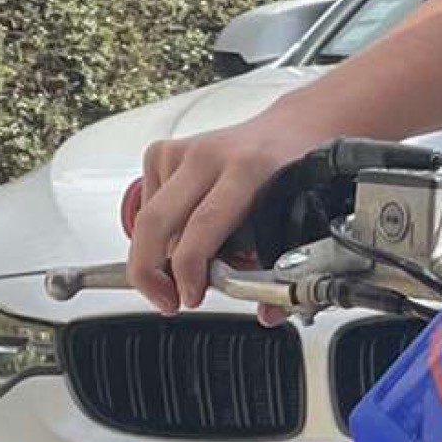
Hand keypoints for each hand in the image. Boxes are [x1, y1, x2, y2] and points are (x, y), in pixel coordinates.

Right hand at [124, 102, 340, 313]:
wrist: (289, 131)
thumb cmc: (289, 172)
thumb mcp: (294, 219)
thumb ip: (279, 269)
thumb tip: (267, 311)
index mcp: (246, 170)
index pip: (203, 226)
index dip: (189, 269)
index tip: (190, 297)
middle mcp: (209, 156)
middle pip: (156, 222)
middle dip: (149, 272)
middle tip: (166, 299)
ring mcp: (183, 151)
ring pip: (149, 220)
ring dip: (160, 255)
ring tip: (186, 269)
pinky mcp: (163, 152)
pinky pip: (148, 206)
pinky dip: (160, 231)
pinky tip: (183, 233)